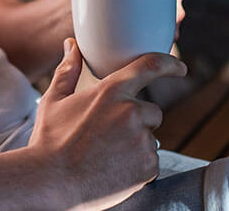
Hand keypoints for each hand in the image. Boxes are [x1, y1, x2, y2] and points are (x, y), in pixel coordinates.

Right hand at [28, 39, 186, 209]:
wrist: (50, 183)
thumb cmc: (49, 140)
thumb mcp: (54, 100)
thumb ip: (68, 70)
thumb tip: (71, 44)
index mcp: (110, 91)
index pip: (150, 67)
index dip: (169, 63)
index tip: (180, 68)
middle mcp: (131, 113)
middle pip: (152, 111)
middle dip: (137, 120)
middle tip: (108, 136)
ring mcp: (141, 141)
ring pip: (149, 138)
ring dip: (135, 143)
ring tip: (105, 154)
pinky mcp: (148, 168)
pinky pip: (150, 161)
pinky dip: (137, 165)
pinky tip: (112, 169)